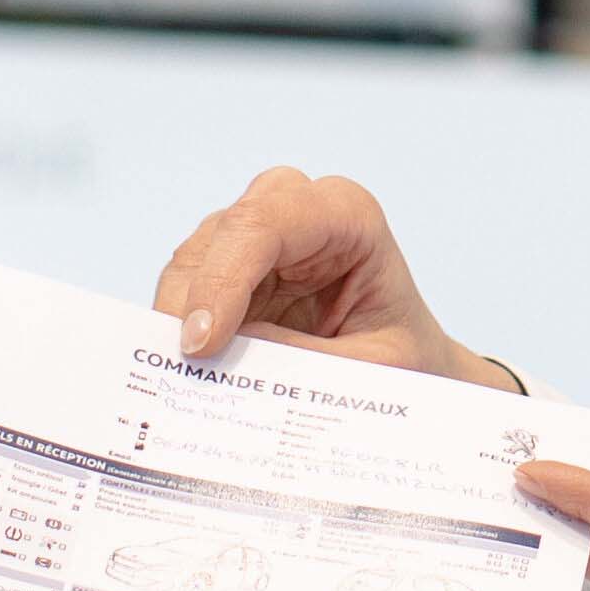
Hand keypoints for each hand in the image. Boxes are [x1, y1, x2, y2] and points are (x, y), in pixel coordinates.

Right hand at [152, 170, 507, 388]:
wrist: (409, 367)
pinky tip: (190, 371)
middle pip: (220, 236)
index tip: (202, 344)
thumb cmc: (403, 358)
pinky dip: (180, 330)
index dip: (222, 279)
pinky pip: (186, 292)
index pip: (266, 222)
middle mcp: (296, 210)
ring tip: (189, 380)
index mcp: (347, 215)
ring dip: (180, 320)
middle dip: (192, 301)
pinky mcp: (232, 270)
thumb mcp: (369, 370)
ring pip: (192, 262)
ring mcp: (258, 236)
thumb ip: (299, 363)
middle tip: (185, 370)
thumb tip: (222, 366)